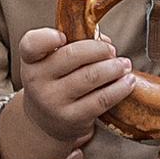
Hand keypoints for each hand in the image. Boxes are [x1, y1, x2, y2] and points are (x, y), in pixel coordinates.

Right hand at [0, 24, 135, 158]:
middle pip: (72, 56)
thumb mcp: (52, 63)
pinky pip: (101, 99)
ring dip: (114, 68)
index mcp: (31, 61)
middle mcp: (37, 81)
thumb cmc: (55, 83)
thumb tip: (105, 42)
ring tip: (124, 64)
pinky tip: (128, 82)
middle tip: (112, 51)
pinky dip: (119, 88)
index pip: (31, 45)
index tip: (63, 36)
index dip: (47, 37)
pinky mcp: (73, 118)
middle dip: (98, 50)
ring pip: (91, 77)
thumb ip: (73, 45)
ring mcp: (54, 101)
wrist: (46, 122)